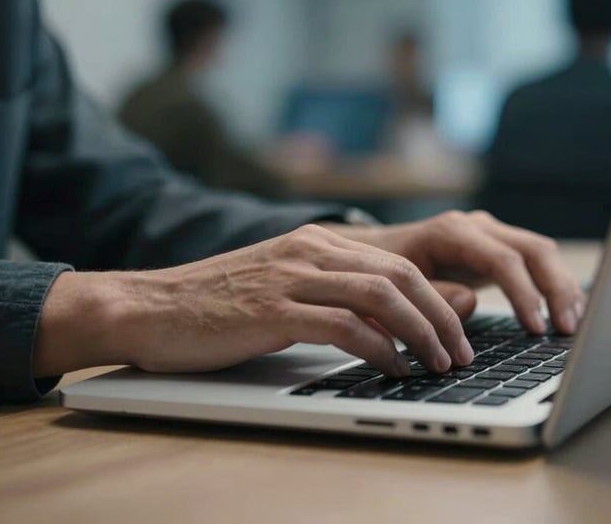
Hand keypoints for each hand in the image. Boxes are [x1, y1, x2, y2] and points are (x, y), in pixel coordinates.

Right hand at [34, 225, 474, 379]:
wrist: (151, 306)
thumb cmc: (219, 305)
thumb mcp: (286, 289)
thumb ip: (338, 295)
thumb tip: (397, 318)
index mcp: (317, 242)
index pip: (397, 263)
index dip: (437, 298)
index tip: (457, 332)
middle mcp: (310, 250)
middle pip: (400, 275)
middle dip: (441, 316)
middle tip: (459, 353)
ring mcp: (291, 276)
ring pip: (380, 295)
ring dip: (420, 332)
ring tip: (437, 364)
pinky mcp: (272, 309)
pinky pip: (343, 325)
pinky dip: (378, 349)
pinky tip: (392, 368)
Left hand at [322, 210, 583, 335]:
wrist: (375, 251)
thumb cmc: (382, 270)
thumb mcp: (397, 285)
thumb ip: (432, 294)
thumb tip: (471, 301)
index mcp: (452, 232)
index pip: (502, 259)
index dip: (524, 294)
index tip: (536, 329)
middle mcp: (476, 227)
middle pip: (533, 249)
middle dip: (556, 289)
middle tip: (568, 330)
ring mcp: (489, 234)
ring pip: (541, 251)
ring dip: (561, 287)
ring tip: (573, 324)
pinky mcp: (496, 248)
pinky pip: (534, 261)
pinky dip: (553, 284)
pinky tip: (565, 310)